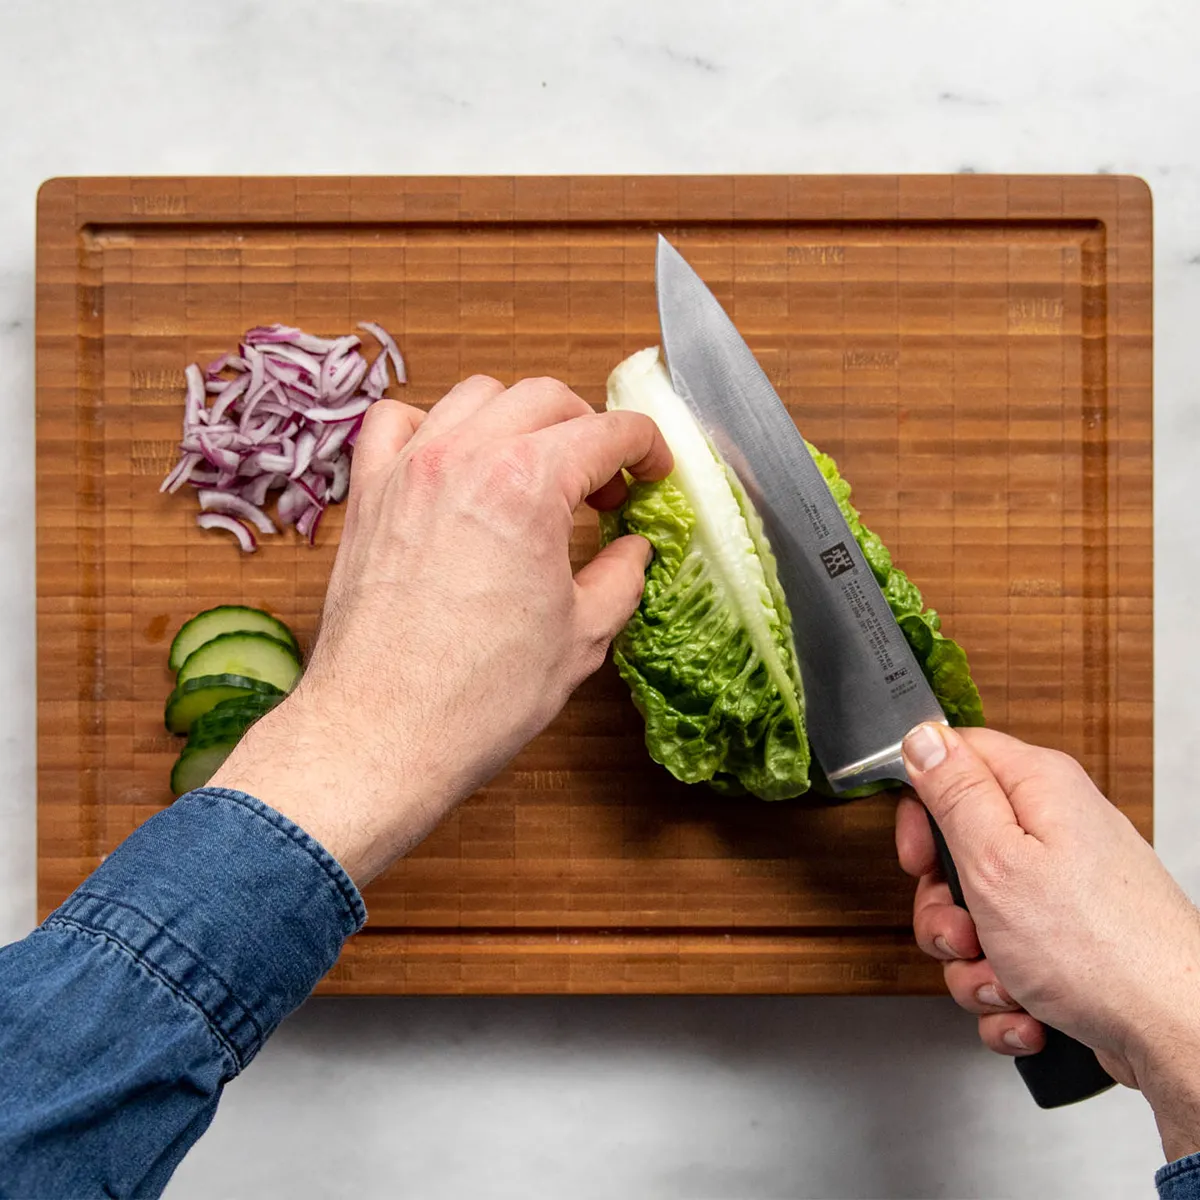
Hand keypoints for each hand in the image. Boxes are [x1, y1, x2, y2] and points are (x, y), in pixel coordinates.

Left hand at [212, 376, 670, 885]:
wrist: (382, 734)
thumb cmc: (478, 697)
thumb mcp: (582, 637)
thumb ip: (620, 577)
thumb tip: (632, 551)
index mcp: (527, 486)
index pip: (607, 431)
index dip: (646, 448)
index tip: (652, 473)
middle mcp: (463, 458)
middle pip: (545, 398)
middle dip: (588, 429)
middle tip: (603, 485)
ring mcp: (408, 470)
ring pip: (476, 396)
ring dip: (519, 420)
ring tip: (535, 471)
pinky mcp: (368, 496)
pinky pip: (397, 422)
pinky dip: (433, 425)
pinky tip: (453, 463)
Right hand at [896, 724, 1199, 1159]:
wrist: (1175, 1033)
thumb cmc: (1099, 948)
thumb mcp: (996, 858)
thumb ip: (954, 792)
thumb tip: (923, 737)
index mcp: (1039, 790)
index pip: (956, 760)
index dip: (922, 807)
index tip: (919, 855)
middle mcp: (1055, 831)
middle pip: (957, 851)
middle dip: (945, 909)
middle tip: (964, 930)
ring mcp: (1063, 890)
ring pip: (976, 916)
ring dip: (973, 963)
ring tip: (1003, 981)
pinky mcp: (1069, 942)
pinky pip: (1006, 960)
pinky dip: (1005, 992)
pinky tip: (1026, 1008)